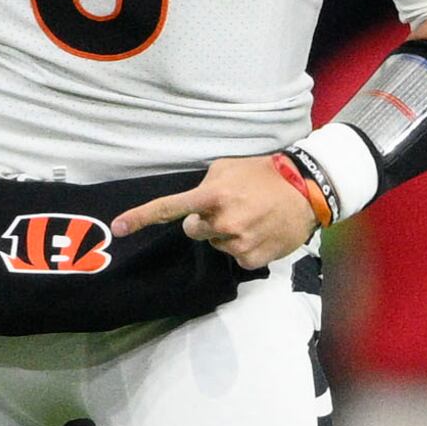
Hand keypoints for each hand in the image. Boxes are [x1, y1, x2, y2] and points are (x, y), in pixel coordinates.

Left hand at [112, 154, 317, 269]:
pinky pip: (235, 257)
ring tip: (251, 217)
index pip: (170, 208)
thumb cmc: (265, 173)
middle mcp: (222, 222)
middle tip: (230, 208)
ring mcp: (237, 243)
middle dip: (204, 222)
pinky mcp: (251, 259)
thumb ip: (206, 184)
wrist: (307, 190)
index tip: (118, 228)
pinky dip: (244, 246)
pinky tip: (260, 231)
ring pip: (215, 244)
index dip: (141, 217)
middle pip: (192, 231)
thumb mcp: (229, 166)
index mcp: (212, 196)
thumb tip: (193, 203)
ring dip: (226, 233)